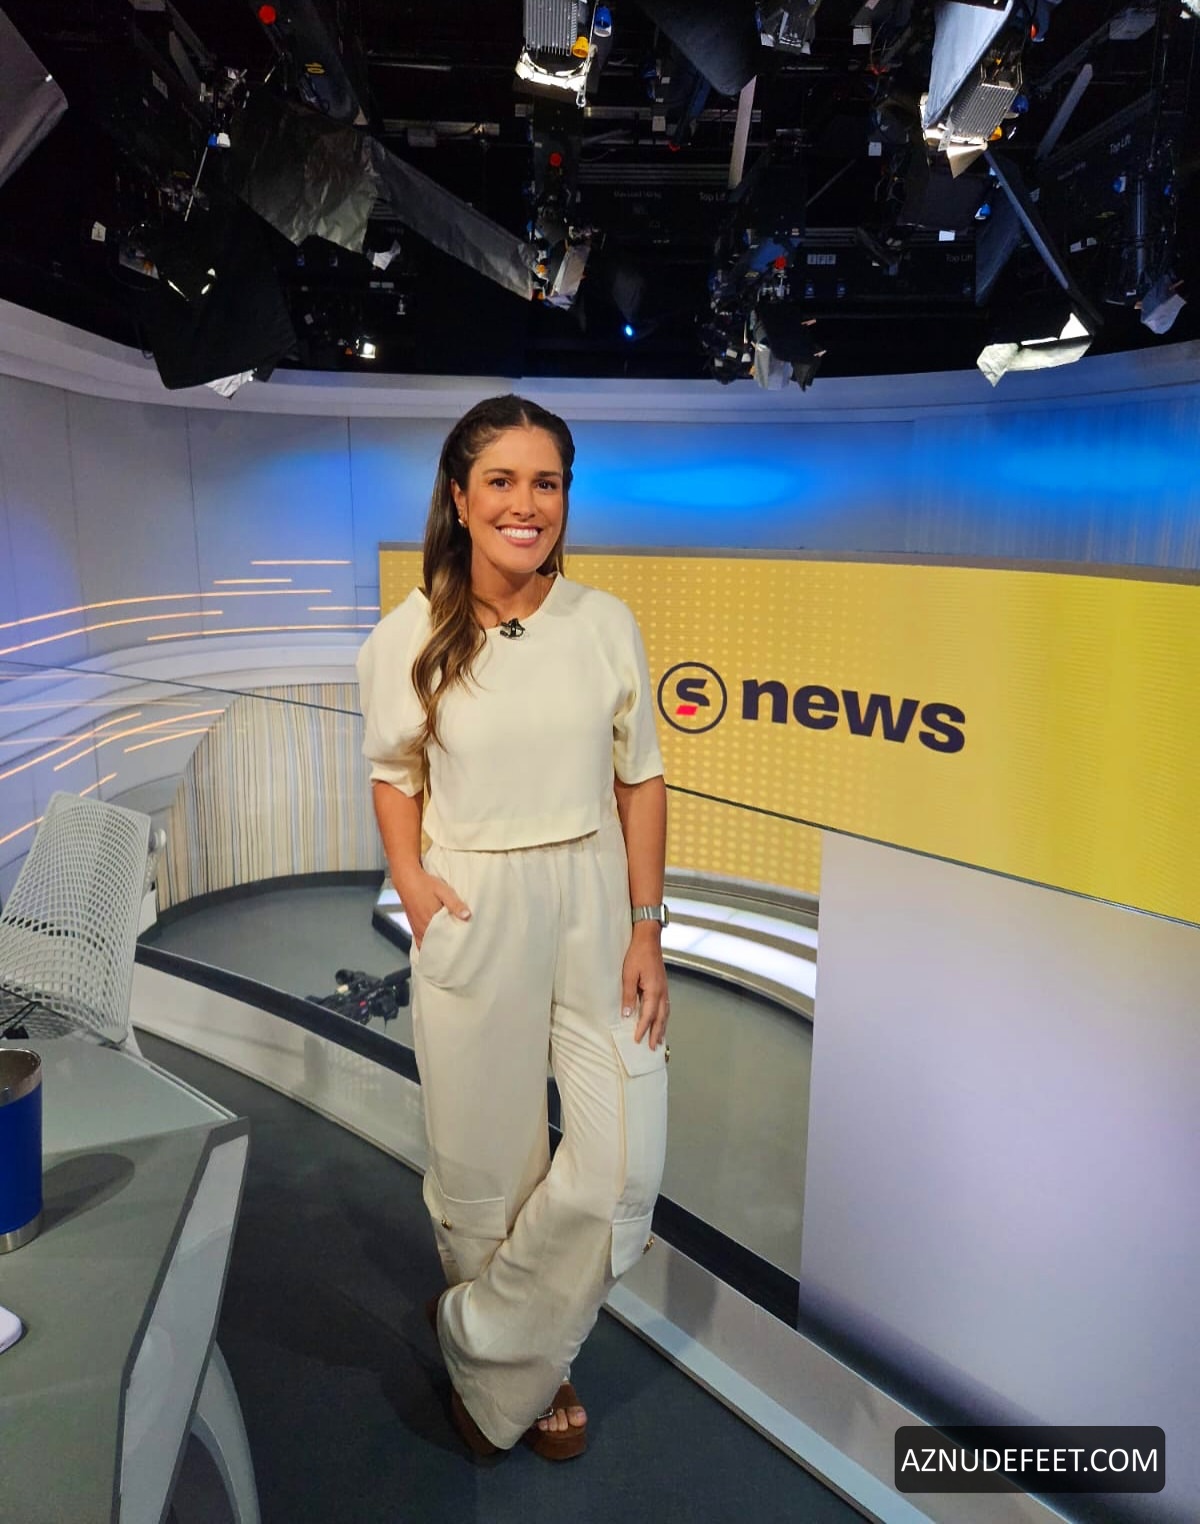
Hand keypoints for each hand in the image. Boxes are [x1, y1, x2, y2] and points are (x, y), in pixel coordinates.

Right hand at [397, 868, 470, 949]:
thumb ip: (455, 904)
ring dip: (436, 946)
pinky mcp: (413, 925)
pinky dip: (426, 945)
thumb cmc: (424, 883)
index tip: (460, 948)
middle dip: (445, 948)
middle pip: (435, 944)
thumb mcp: (443, 891)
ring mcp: (416, 927)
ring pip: (426, 944)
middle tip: (455, 951)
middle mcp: (422, 927)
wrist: (406, 879)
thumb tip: (467, 915)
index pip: (443, 940)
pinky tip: (433, 945)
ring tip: (446, 950)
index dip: (451, 946)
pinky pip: (419, 940)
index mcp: (430, 920)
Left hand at [621, 925, 669, 1049]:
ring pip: (665, 1012)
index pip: (648, 1015)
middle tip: (653, 1048)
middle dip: (657, 1033)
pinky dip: (664, 1016)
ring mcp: (664, 988)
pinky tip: (661, 1019)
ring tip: (659, 1038)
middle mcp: (662, 991)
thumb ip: (628, 995)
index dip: (643, 1029)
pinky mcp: (662, 984)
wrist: (648, 939)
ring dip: (662, 1027)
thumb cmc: (638, 954)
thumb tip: (628, 1014)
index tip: (638, 1040)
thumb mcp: (628, 975)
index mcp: (654, 990)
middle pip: (661, 1017)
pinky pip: (665, 1005)